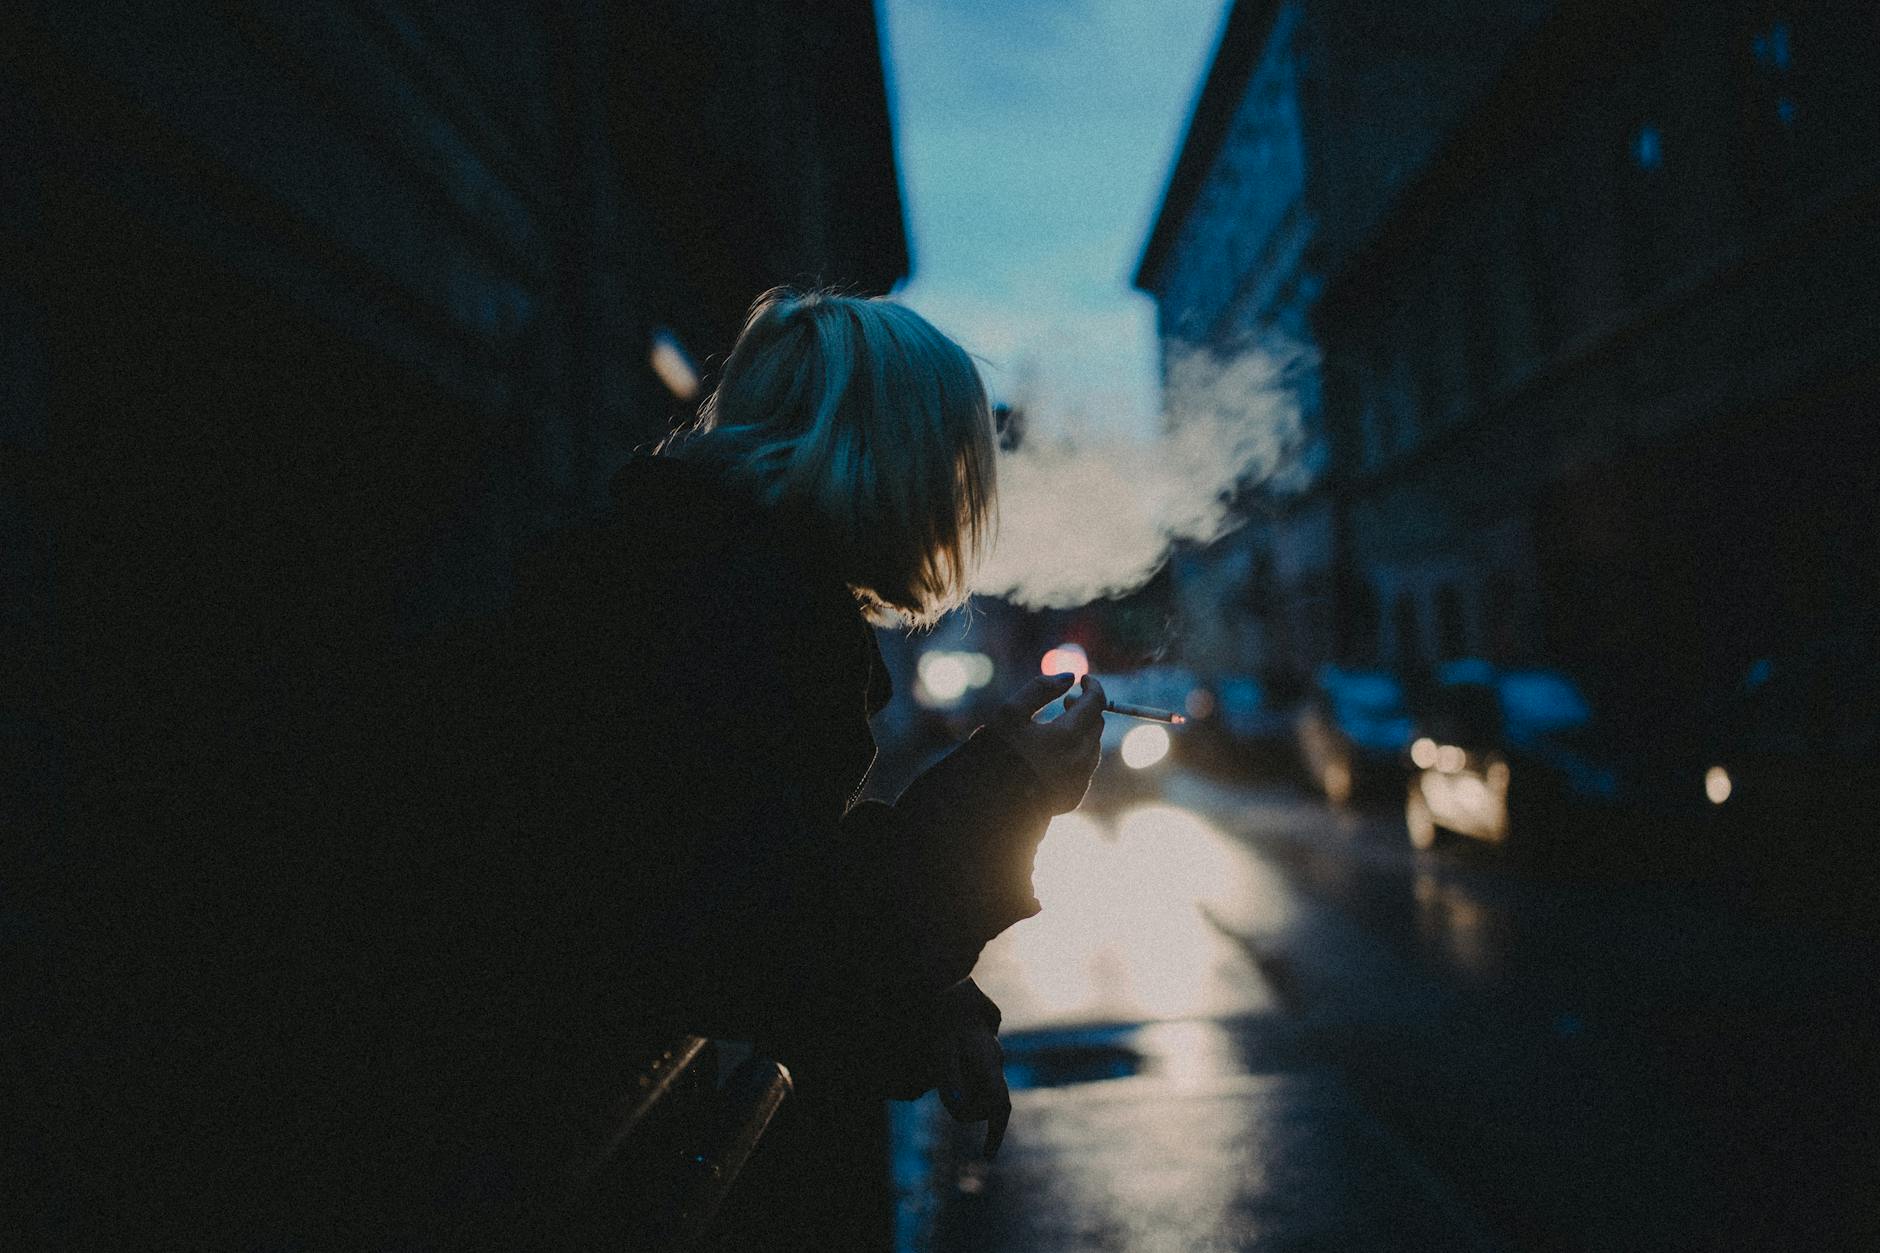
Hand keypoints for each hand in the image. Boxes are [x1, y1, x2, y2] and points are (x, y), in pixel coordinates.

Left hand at [936, 1011, 1010, 1158]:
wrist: (958, 1004)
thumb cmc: (948, 1028)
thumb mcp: (942, 1051)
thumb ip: (950, 1080)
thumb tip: (958, 1111)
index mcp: (989, 1063)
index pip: (1000, 1103)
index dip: (996, 1132)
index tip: (987, 1156)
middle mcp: (998, 1066)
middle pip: (990, 1107)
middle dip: (969, 1111)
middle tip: (945, 1092)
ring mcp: (997, 1067)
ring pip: (982, 1100)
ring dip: (965, 1098)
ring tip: (947, 1068)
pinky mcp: (991, 1068)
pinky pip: (980, 1091)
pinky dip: (965, 1091)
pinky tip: (956, 1068)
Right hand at [988, 672, 1106, 814]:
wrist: (988, 806)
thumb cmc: (996, 754)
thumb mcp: (1010, 712)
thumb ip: (1040, 689)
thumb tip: (1069, 677)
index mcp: (1068, 736)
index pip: (1095, 703)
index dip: (1092, 687)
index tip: (1083, 679)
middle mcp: (1081, 760)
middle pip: (1097, 725)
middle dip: (1085, 709)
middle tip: (1065, 701)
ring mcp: (1079, 782)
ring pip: (1092, 747)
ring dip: (1082, 732)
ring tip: (1057, 727)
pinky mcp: (1073, 797)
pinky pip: (1084, 770)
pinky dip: (1076, 755)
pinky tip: (1053, 755)